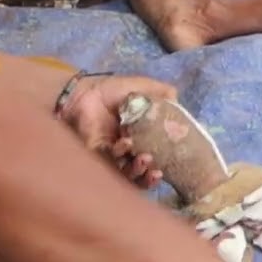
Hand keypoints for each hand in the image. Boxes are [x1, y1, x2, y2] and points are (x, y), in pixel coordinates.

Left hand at [61, 74, 177, 189]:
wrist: (85, 92)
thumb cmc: (113, 90)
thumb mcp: (143, 87)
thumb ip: (162, 93)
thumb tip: (177, 101)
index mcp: (140, 137)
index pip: (155, 156)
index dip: (164, 162)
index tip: (172, 162)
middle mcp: (127, 150)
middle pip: (141, 171)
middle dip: (149, 175)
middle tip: (157, 168)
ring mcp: (112, 155)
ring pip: (127, 174)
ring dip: (138, 171)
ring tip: (144, 158)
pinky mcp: (97, 157)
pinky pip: (110, 168)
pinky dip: (120, 161)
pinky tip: (126, 145)